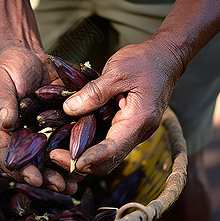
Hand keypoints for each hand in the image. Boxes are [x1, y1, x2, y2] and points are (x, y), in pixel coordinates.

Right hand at [0, 46, 77, 193]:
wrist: (28, 57)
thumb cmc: (7, 69)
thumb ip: (1, 100)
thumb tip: (7, 121)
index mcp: (3, 132)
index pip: (8, 157)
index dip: (20, 170)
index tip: (35, 177)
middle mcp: (24, 138)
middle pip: (32, 165)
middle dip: (47, 179)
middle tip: (62, 186)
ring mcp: (42, 133)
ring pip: (52, 160)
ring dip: (63, 173)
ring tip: (77, 184)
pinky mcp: (60, 124)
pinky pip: (68, 141)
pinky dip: (77, 153)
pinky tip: (90, 161)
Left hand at [50, 39, 184, 175]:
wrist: (165, 57)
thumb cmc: (144, 61)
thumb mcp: (117, 71)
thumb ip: (93, 92)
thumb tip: (69, 109)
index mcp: (139, 120)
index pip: (114, 149)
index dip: (92, 158)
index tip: (72, 162)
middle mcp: (139, 131)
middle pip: (109, 159)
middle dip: (83, 163)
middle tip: (55, 156)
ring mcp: (134, 131)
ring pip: (108, 154)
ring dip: (84, 156)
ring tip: (58, 151)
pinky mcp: (128, 126)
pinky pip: (109, 141)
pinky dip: (91, 144)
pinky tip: (71, 138)